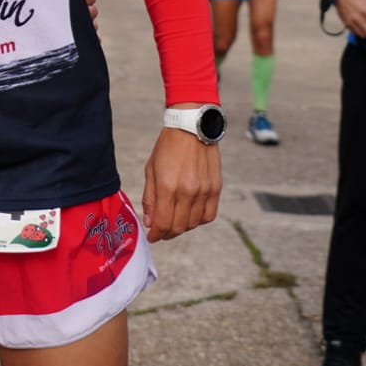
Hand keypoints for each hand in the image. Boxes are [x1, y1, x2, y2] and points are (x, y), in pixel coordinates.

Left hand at [140, 126, 221, 242]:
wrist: (191, 128)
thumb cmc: (167, 147)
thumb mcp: (151, 170)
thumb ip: (150, 198)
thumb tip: (150, 222)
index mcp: (168, 187)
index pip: (163, 223)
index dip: (156, 235)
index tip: (152, 237)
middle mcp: (188, 192)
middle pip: (178, 227)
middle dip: (167, 234)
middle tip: (161, 232)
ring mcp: (204, 191)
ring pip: (194, 223)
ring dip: (182, 227)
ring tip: (174, 221)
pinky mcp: (216, 188)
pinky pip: (209, 215)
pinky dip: (199, 220)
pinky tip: (190, 215)